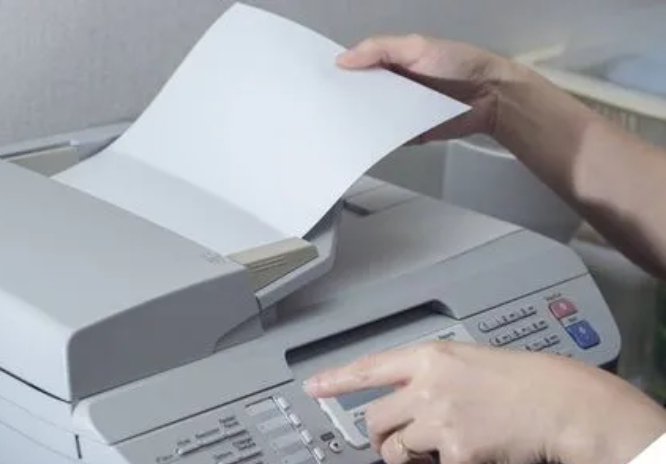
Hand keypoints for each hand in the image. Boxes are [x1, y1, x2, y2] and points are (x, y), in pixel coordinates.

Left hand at [304, 341, 665, 463]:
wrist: (559, 403)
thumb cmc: (522, 381)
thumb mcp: (468, 361)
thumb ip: (431, 374)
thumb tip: (404, 396)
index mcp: (430, 357)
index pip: (368, 367)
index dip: (335, 378)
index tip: (312, 386)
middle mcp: (427, 385)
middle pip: (374, 417)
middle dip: (377, 436)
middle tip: (390, 443)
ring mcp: (438, 419)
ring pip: (394, 448)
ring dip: (404, 455)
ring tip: (429, 451)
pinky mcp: (455, 451)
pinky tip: (467, 452)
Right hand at [337, 34, 516, 142]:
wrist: (490, 97)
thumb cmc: (457, 64)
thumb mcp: (416, 46)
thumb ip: (379, 49)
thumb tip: (341, 60)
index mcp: (388, 63)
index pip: (356, 69)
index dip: (339, 75)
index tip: (318, 84)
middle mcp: (390, 88)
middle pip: (359, 97)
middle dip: (343, 102)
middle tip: (322, 111)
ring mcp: (398, 112)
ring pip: (369, 119)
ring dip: (356, 123)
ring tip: (334, 129)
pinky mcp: (406, 133)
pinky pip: (385, 137)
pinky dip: (375, 140)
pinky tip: (359, 143)